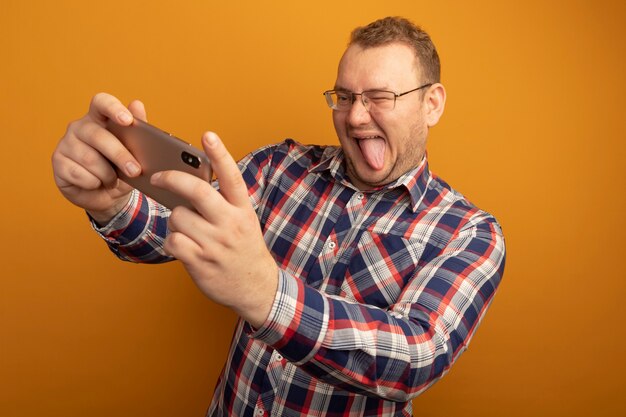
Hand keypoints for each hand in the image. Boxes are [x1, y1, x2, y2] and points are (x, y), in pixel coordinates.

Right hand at [51, 93, 145, 223]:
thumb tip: (137, 104)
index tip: (127, 121)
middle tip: (135, 171)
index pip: (101, 102)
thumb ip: (138, 130)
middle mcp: (79, 127)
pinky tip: (96, 184)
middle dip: (119, 155)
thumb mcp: (135, 152)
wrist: (107, 196)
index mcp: (99, 118)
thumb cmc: (121, 169)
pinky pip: (78, 173)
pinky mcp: (58, 162)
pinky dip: (93, 183)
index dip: (113, 108)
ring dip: (107, 174)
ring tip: (113, 181)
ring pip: (89, 158)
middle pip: (98, 136)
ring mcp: (66, 143)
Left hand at [152, 132, 277, 327]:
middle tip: (158, 176)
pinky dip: (172, 241)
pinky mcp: (200, 262)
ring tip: (187, 229)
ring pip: (177, 217)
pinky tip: (182, 246)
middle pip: (197, 191)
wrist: (256, 287)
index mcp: (242, 209)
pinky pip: (172, 241)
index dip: (219, 154)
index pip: (231, 176)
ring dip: (175, 220)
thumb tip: (187, 183)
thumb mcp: (243, 221)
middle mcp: (230, 224)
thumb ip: (223, 203)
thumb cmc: (243, 248)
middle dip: (172, 179)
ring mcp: (215, 244)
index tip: (207, 135)